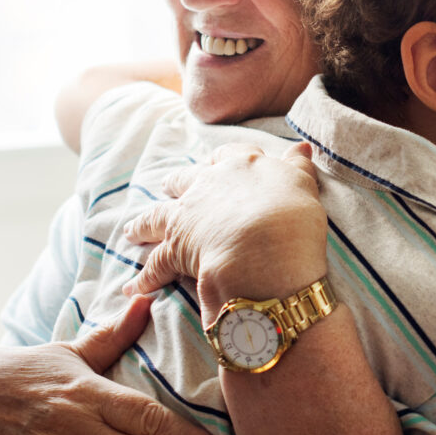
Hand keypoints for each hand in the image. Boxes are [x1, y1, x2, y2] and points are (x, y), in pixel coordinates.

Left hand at [122, 141, 327, 321]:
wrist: (267, 251)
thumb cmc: (292, 217)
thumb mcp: (303, 184)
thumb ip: (298, 166)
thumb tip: (302, 147)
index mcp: (241, 165)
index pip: (228, 155)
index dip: (221, 160)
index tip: (216, 163)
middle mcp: (208, 185)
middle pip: (184, 180)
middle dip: (176, 184)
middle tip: (168, 188)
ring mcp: (188, 216)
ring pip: (157, 216)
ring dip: (144, 224)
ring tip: (132, 231)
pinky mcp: (175, 249)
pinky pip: (155, 265)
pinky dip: (144, 278)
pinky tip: (134, 287)